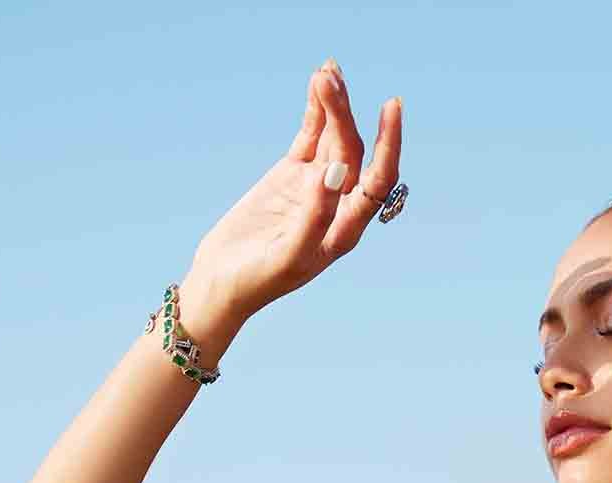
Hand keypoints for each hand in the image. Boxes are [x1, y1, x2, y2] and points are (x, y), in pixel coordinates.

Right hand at [180, 64, 404, 331]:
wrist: (221, 281)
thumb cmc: (257, 280)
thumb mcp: (288, 255)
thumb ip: (315, 215)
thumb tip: (337, 171)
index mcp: (346, 229)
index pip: (380, 181)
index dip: (388, 144)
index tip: (390, 107)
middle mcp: (338, 205)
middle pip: (352, 150)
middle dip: (344, 114)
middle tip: (329, 78)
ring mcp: (314, 187)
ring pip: (332, 138)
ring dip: (333, 105)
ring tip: (325, 71)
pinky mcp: (291, 175)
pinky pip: (310, 137)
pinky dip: (315, 112)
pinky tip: (318, 83)